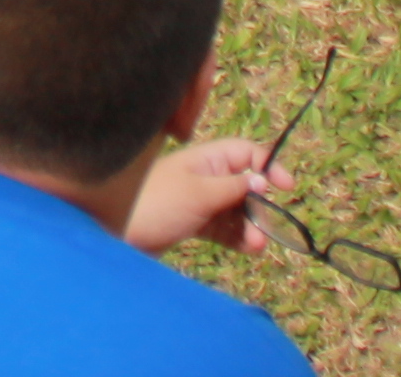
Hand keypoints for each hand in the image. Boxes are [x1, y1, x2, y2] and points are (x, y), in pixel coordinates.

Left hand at [126, 136, 292, 256]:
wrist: (113, 233)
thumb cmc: (154, 204)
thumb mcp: (199, 193)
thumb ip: (234, 187)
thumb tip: (263, 180)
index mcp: (205, 158)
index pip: (246, 153)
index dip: (269, 165)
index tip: (286, 186)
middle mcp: (205, 175)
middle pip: (247, 184)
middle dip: (261, 206)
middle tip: (267, 228)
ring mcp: (200, 200)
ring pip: (238, 209)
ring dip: (251, 225)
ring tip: (256, 245)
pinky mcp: (194, 223)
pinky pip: (225, 227)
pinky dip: (238, 236)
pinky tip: (248, 247)